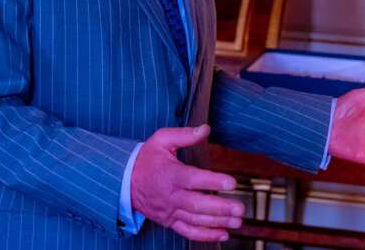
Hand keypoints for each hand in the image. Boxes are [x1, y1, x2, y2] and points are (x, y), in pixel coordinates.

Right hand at [131, 124, 244, 241]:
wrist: (124, 182)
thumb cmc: (146, 159)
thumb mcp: (161, 140)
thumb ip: (184, 135)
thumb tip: (206, 129)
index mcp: (170, 174)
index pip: (193, 179)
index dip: (213, 181)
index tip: (231, 182)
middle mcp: (171, 196)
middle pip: (197, 204)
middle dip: (220, 208)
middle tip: (240, 208)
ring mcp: (170, 211)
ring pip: (195, 220)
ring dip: (218, 222)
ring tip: (237, 221)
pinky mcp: (169, 221)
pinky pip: (188, 232)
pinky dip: (205, 236)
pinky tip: (223, 234)